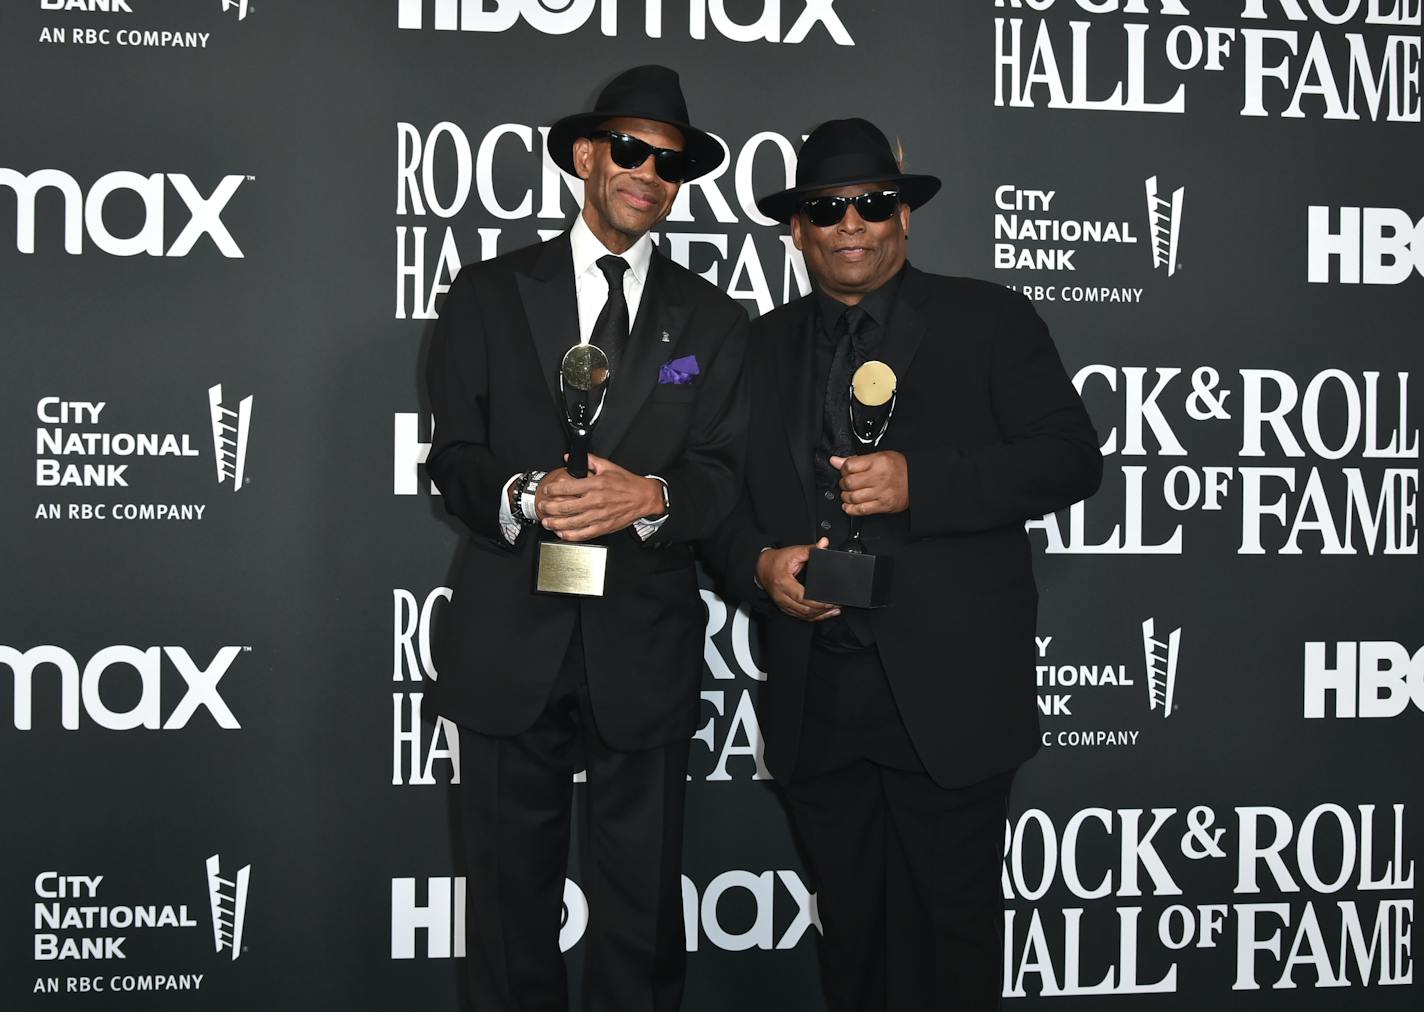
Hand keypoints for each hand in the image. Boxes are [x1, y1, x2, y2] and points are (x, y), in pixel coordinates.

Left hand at [536, 454, 663, 541]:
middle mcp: (595, 501)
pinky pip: (583, 534)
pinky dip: (570, 535)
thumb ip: (588, 461)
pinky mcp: (603, 527)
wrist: (644, 497)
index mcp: (595, 485)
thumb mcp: (607, 467)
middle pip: (565, 507)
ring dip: (556, 523)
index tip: (547, 490)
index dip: (553, 490)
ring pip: (571, 522)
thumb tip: (571, 458)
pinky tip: (562, 533)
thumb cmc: (627, 483)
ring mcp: (598, 516)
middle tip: (543, 507)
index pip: (567, 487)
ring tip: (547, 522)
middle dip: (549, 508)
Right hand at [755, 539, 840, 622]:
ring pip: (804, 615)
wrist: (761, 568)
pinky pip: (801, 616)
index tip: (830, 600)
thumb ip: (810, 549)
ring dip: (820, 614)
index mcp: (783, 583)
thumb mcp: (793, 552)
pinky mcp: (785, 608)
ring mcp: (783, 604)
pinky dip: (813, 616)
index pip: (802, 597)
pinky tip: (824, 614)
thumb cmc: (775, 561)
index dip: (818, 601)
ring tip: (834, 610)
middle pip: (804, 609)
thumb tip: (824, 544)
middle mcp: (781, 596)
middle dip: (823, 609)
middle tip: (836, 604)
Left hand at [830, 451, 908, 515]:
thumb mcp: (879, 457)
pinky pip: (861, 510)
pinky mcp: (883, 505)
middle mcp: (879, 477)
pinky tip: (849, 505)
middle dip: (843, 483)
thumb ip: (856, 460)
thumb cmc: (900, 468)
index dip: (843, 469)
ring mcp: (881, 493)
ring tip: (848, 493)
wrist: (917, 481)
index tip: (845, 471)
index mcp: (878, 462)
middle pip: (849, 482)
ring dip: (846, 496)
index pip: (849, 466)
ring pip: (853, 497)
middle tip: (846, 483)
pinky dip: (851, 509)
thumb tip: (835, 461)